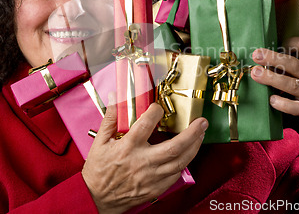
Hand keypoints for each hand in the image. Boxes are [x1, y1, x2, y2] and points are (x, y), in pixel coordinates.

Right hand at [82, 98, 207, 213]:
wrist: (96, 199)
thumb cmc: (98, 172)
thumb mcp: (99, 142)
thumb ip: (110, 120)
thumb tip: (117, 100)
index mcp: (127, 148)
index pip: (146, 125)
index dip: (155, 112)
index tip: (158, 107)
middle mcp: (142, 163)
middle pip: (174, 147)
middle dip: (191, 133)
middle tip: (201, 122)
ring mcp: (151, 177)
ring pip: (180, 161)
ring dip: (194, 147)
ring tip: (200, 135)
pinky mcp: (155, 188)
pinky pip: (176, 175)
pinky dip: (185, 163)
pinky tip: (189, 154)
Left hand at [250, 37, 298, 200]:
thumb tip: (277, 62)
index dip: (291, 42)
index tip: (275, 42)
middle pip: (293, 64)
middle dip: (273, 58)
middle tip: (256, 54)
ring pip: (291, 84)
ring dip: (272, 78)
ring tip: (256, 73)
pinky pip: (297, 107)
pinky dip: (284, 104)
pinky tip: (272, 101)